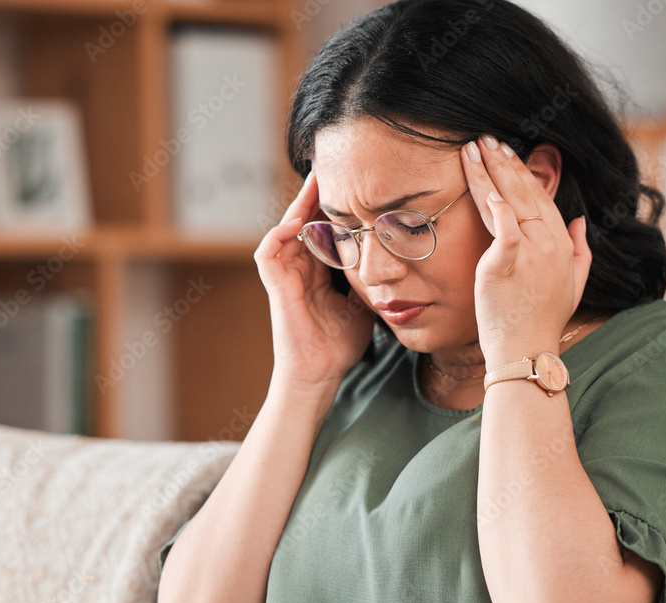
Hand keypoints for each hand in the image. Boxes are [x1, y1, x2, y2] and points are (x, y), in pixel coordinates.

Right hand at [254, 170, 375, 386]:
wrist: (320, 373)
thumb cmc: (339, 344)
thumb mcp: (364, 302)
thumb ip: (371, 280)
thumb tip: (398, 262)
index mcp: (317, 269)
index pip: (323, 227)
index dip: (334, 205)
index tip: (354, 183)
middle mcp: (299, 267)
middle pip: (304, 219)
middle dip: (316, 194)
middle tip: (333, 167)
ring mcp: (284, 276)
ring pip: (285, 228)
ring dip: (298, 205)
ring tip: (314, 181)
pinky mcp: (274, 287)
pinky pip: (268, 252)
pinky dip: (280, 234)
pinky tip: (298, 221)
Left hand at [460, 136, 592, 366]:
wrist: (526, 351)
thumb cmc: (542, 320)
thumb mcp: (573, 284)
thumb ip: (580, 250)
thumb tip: (582, 222)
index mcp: (563, 243)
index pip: (540, 197)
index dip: (522, 172)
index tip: (506, 152)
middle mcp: (549, 243)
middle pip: (523, 193)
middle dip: (503, 162)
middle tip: (485, 139)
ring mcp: (529, 254)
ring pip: (508, 203)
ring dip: (489, 173)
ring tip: (474, 149)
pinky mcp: (504, 267)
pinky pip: (503, 231)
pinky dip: (496, 209)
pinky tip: (486, 188)